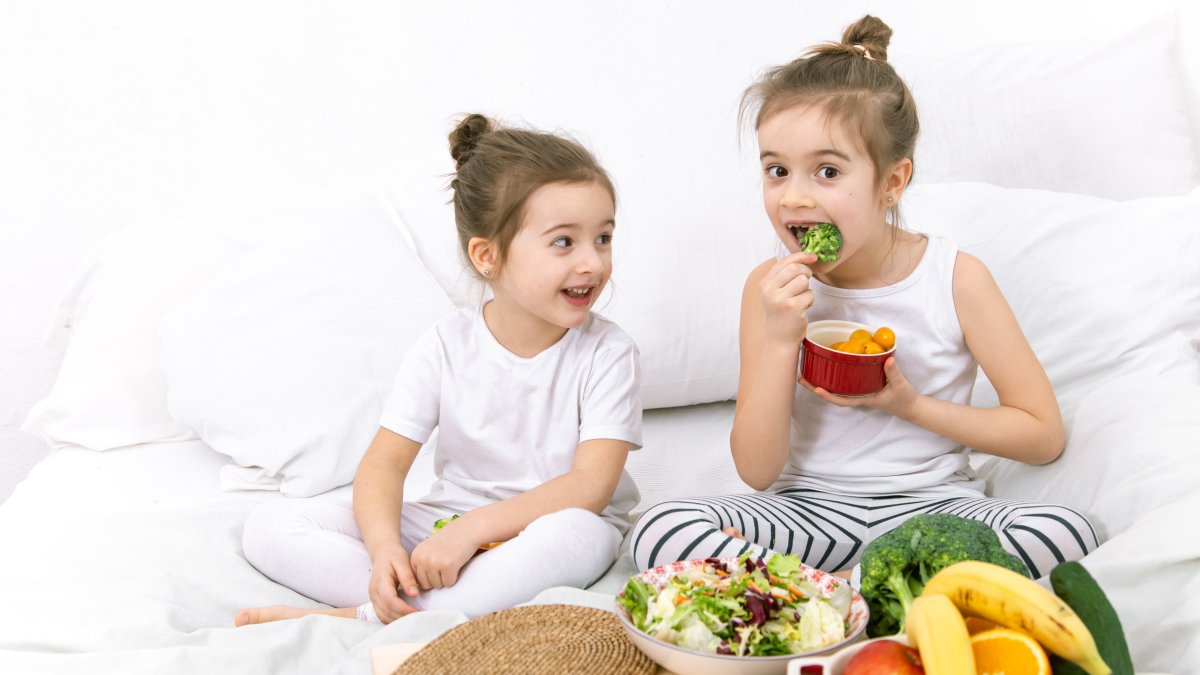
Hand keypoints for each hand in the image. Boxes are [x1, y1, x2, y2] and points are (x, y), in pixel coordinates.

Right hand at [368, 543, 420, 622]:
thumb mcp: (402, 562)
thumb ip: (408, 578)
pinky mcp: (375, 602)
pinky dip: (393, 619)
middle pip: (386, 611)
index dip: (403, 609)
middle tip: (419, 617)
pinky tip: (405, 617)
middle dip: (403, 617)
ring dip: (398, 620)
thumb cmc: (394, 556)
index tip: (417, 611)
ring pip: (383, 616)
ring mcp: (373, 598)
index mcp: (380, 581)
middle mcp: (373, 592)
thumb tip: (414, 594)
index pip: (390, 600)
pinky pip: (382, 616)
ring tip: (414, 618)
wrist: (383, 554)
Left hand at [408, 523, 481, 590]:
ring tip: (451, 563)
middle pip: (426, 585)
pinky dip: (455, 577)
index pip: (417, 579)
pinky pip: (449, 583)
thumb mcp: (429, 549)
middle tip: (445, 566)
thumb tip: (418, 587)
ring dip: (446, 579)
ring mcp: (434, 562)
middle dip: (437, 580)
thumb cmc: (450, 540)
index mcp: (416, 555)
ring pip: (438, 586)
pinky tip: (457, 565)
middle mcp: (422, 559)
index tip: (438, 565)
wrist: (468, 529)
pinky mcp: (448, 566)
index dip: (429, 576)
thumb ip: (421, 563)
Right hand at [759, 252, 817, 344]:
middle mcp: (769, 290)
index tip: (812, 257)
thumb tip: (806, 257)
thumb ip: (784, 276)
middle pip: (794, 268)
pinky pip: (810, 294)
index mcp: (764, 284)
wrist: (779, 339)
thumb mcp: (775, 293)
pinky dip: (810, 300)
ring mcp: (780, 299)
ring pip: (803, 281)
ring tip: (801, 299)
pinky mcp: (793, 308)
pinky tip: (803, 308)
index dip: (800, 256)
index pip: (783, 262)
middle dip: (805, 272)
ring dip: (807, 289)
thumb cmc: (781, 314)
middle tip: (807, 280)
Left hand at [799, 357, 918, 417]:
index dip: (828, 396)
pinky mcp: (862, 387)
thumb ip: (894, 372)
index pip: (842, 401)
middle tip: (801, 378)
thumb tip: (888, 359)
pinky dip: (835, 378)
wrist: (910, 406)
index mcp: (864, 399)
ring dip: (822, 382)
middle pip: (834, 394)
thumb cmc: (904, 399)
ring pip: (837, 389)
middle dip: (817, 388)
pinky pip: (845, 384)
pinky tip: (827, 370)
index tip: (817, 389)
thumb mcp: (900, 385)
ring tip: (807, 374)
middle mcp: (858, 396)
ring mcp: (859, 393)